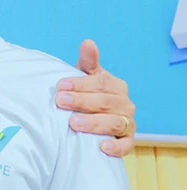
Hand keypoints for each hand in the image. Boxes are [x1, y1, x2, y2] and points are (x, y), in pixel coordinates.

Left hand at [55, 39, 135, 156]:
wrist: (93, 120)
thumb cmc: (87, 94)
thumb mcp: (86, 76)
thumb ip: (88, 61)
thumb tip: (88, 42)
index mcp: (116, 86)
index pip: (101, 83)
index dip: (80, 84)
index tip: (60, 85)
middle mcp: (125, 104)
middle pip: (106, 102)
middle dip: (81, 102)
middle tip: (60, 102)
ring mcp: (128, 124)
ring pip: (115, 123)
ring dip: (94, 123)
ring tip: (73, 123)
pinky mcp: (128, 142)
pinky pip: (126, 146)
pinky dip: (116, 147)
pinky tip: (102, 146)